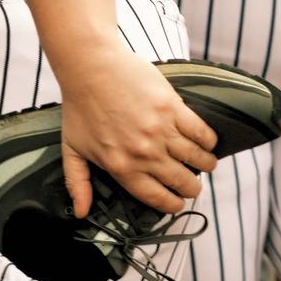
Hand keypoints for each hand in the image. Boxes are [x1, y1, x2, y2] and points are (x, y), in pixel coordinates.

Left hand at [53, 50, 218, 218]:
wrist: (90, 67)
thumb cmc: (80, 106)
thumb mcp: (72, 150)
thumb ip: (78, 183)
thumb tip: (81, 213)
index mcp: (121, 167)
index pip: (156, 197)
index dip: (172, 205)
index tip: (178, 204)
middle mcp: (144, 153)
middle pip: (181, 181)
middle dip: (191, 188)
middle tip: (193, 186)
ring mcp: (160, 130)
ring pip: (196, 158)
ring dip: (205, 165)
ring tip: (207, 164)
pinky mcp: (172, 108)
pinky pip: (200, 131)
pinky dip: (208, 140)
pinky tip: (208, 142)